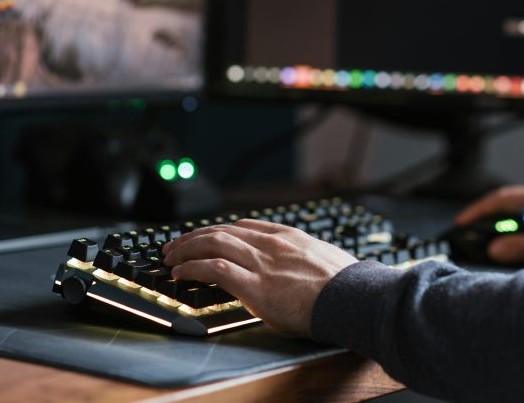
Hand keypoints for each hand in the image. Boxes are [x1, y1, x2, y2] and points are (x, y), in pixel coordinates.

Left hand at [161, 220, 357, 336]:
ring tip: (170, 257)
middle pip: (223, 230)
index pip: (245, 225)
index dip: (221, 230)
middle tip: (177, 244)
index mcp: (289, 236)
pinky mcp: (254, 285)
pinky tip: (180, 273)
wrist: (352, 298)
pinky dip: (192, 268)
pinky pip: (214, 269)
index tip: (208, 236)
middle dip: (195, 236)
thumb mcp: (326, 260)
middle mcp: (272, 244)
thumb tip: (302, 269)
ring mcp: (262, 262)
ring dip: (187, 248)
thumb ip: (305, 258)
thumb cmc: (345, 286)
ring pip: (213, 243)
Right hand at [455, 183, 523, 263]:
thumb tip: (494, 249)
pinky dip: (516, 231)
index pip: (501, 199)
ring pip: (516, 213)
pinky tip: (516, 246)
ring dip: (502, 226)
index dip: (477, 210)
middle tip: (468, 232)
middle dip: (485, 218)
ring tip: (489, 243)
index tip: (461, 222)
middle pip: (505, 204)